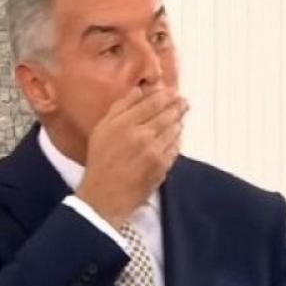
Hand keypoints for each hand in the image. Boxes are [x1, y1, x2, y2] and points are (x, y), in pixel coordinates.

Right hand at [75, 86, 187, 226]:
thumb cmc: (101, 162)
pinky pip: (175, 147)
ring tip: (181, 116)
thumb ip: (120, 108)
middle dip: (177, 106)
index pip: (152, 102)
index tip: (172, 92)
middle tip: (184, 102)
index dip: (165, 95)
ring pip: (174, 129)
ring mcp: (153, 151)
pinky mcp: (162, 165)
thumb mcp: (102, 130)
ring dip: (178, 121)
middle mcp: (140, 135)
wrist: (104, 195)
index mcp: (123, 123)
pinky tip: (176, 136)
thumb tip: (138, 90)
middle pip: (167, 114)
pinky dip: (177, 139)